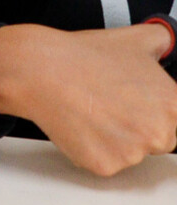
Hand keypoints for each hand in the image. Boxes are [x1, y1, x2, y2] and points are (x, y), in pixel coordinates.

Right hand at [0, 23, 176, 176]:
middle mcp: (160, 132)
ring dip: (113, 138)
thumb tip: (169, 42)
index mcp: (174, 104)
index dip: (151, 110)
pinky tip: (81, 124)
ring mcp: (133, 152)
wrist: (40, 70)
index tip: (132, 102)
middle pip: (158, 141)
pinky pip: (105, 163)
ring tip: (91, 110)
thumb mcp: (134, 39)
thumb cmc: (83, 56)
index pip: (176, 121)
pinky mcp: (106, 165)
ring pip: (130, 154)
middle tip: (109, 103)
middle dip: (136, 126)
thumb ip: (163, 41)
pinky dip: (92, 148)